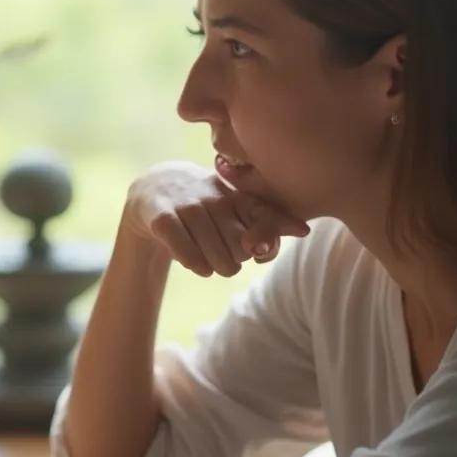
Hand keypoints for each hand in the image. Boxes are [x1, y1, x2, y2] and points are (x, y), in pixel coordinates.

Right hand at [123, 160, 309, 276]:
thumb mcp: (235, 208)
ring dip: (217, 268)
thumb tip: (305, 230)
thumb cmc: (205, 205)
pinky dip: (196, 265)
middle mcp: (213, 195)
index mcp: (236, 193)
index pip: (263, 218)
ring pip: (217, 256)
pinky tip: (198, 266)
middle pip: (242, 248)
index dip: (268, 240)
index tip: (260, 252)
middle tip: (226, 256)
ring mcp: (187, 205)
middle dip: (237, 260)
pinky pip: (187, 254)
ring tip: (212, 263)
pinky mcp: (162, 219)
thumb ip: (270, 221)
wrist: (152, 189)